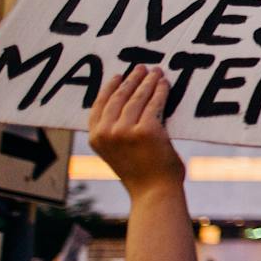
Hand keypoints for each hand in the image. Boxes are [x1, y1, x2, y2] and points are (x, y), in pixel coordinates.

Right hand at [88, 67, 182, 194]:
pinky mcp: (147, 130)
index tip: (119, 75)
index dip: (110, 88)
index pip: (99, 105)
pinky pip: (155, 104)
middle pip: (119, 97)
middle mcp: (107, 133)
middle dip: (132, 79)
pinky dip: (161, 91)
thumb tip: (126, 106)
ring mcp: (125, 131)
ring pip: (138, 97)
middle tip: (141, 68)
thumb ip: (115, 133)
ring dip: (148, 81)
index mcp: (95, 138)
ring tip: (156, 71)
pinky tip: (165, 83)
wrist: (154, 192)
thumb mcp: (117, 153)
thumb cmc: (141, 175)